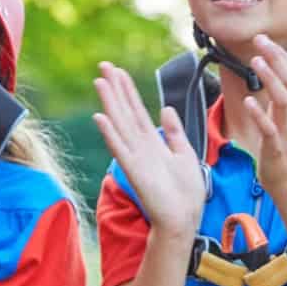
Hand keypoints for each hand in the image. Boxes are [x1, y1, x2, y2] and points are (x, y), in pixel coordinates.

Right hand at [91, 61, 204, 234]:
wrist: (184, 219)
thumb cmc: (185, 193)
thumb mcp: (185, 154)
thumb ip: (175, 132)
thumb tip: (165, 108)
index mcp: (153, 143)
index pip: (137, 111)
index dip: (128, 91)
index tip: (118, 72)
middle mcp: (141, 147)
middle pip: (125, 112)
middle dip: (115, 89)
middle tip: (104, 66)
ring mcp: (136, 158)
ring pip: (120, 125)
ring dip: (110, 104)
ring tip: (101, 82)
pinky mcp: (135, 171)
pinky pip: (121, 149)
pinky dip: (110, 134)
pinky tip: (101, 118)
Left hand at [242, 35, 286, 188]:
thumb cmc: (286, 146)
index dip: (278, 55)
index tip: (262, 37)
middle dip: (275, 58)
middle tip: (260, 40)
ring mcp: (285, 130)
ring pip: (282, 100)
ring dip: (270, 79)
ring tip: (255, 62)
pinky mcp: (276, 147)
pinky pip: (270, 128)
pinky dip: (260, 114)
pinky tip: (248, 101)